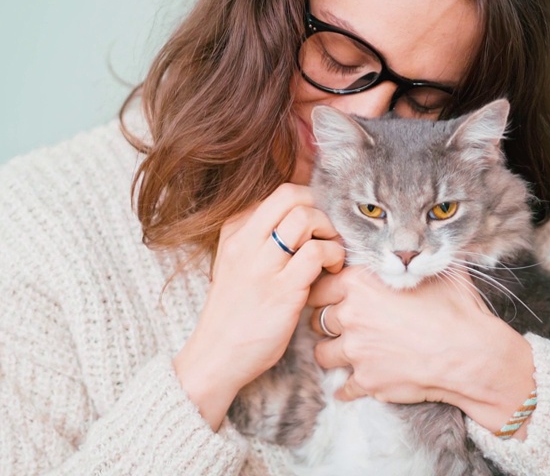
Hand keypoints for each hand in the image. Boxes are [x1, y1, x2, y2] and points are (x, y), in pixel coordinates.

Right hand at [174, 184, 345, 430]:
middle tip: (324, 232)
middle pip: (290, 195)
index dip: (304, 199)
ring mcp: (263, 265)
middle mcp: (245, 242)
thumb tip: (297, 216)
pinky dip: (333, 255)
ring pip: (304, 217)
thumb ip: (259, 239)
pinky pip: (316, 252)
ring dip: (328, 230)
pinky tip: (331, 270)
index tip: (315, 218)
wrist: (216, 356)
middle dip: (317, 206)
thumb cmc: (234, 313)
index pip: (275, 193)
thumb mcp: (235, 264)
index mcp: (233, 232)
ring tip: (329, 251)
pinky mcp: (283, 290)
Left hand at [307, 264, 531, 412]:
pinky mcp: (366, 381)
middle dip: (329, 321)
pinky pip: (342, 387)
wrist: (470, 354)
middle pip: (318, 318)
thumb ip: (411, 259)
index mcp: (360, 283)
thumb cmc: (456, 308)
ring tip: (352, 352)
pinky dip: (348, 387)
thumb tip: (416, 245)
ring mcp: (356, 351)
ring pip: (323, 353)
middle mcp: (351, 315)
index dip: (326, 290)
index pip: (320, 284)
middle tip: (346, 324)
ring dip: (335, 353)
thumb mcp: (433, 271)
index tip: (335, 297)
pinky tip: (356, 384)